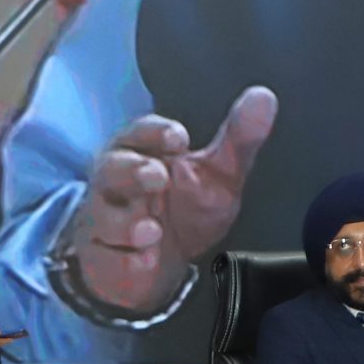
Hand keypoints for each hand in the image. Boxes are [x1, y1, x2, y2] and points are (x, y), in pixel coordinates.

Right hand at [60, 87, 276, 314]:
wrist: (163, 266)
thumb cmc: (185, 208)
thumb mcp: (218, 175)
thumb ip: (238, 139)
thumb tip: (264, 97)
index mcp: (142, 151)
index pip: (140, 133)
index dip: (156, 133)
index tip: (180, 139)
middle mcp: (115, 182)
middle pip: (112, 168)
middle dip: (132, 170)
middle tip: (159, 176)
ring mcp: (103, 220)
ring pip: (102, 215)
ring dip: (126, 223)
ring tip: (153, 231)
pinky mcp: (99, 257)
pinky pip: (103, 257)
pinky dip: (124, 260)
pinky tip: (145, 261)